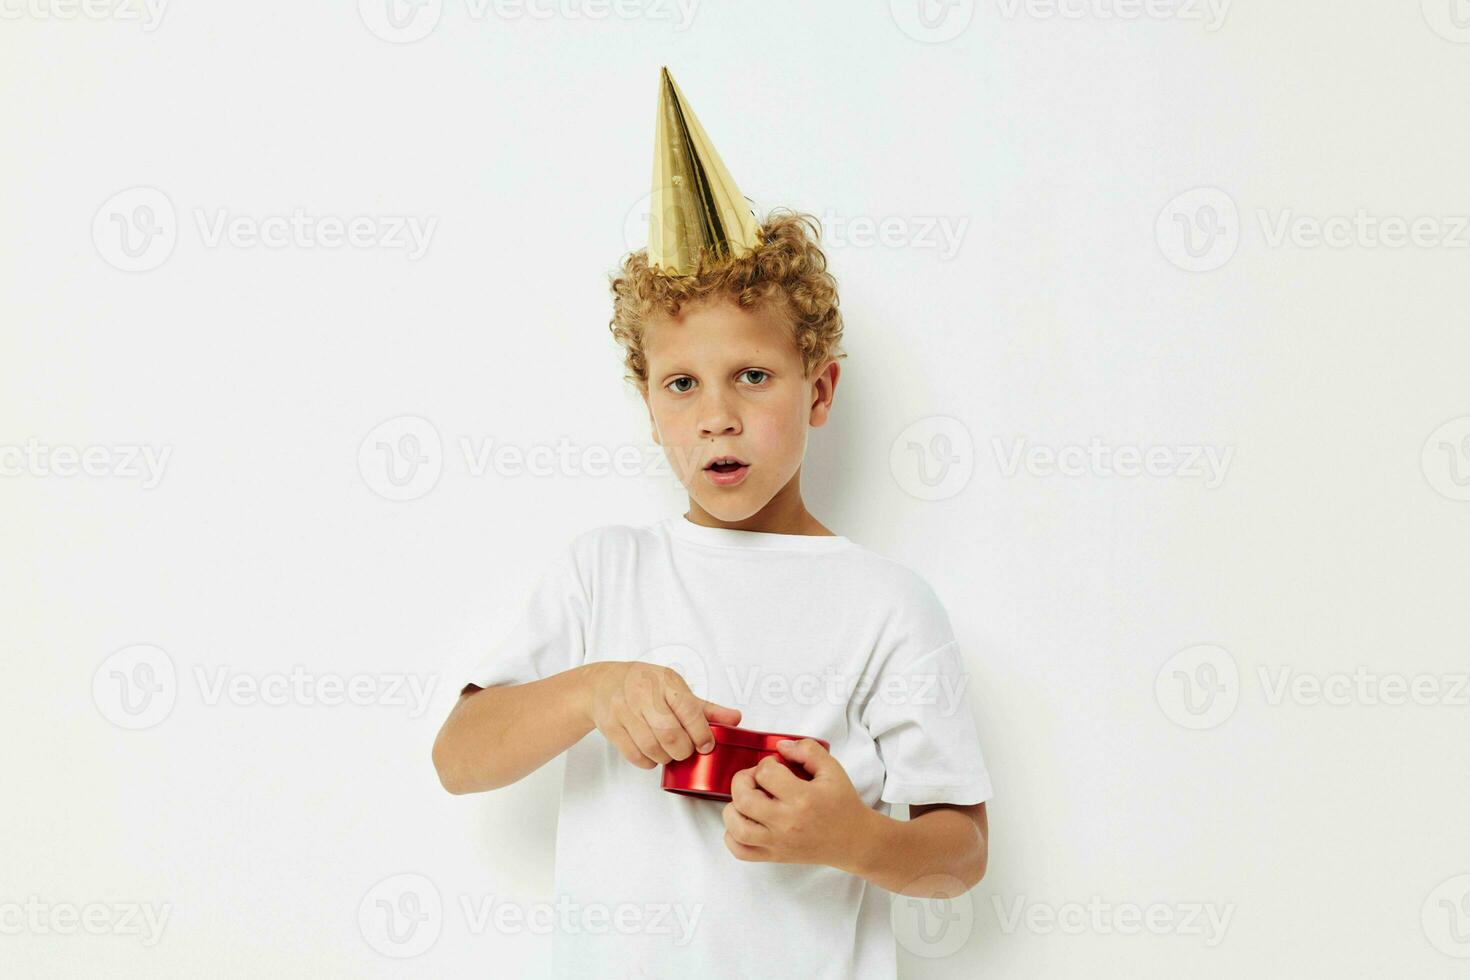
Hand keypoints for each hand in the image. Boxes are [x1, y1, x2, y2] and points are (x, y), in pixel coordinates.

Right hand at [582, 661, 741, 769]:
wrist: (603, 683)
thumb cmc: (644, 685)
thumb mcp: (674, 688)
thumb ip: (705, 708)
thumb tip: (735, 719)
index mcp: (665, 682)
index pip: (689, 711)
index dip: (702, 734)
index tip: (706, 745)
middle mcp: (643, 694)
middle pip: (671, 735)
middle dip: (684, 751)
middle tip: (687, 751)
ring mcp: (624, 710)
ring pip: (653, 749)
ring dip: (667, 758)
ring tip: (670, 752)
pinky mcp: (611, 727)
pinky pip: (636, 756)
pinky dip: (649, 762)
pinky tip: (652, 753)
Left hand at [722, 738, 870, 867]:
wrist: (853, 841)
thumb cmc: (842, 804)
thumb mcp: (832, 769)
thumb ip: (807, 750)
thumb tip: (780, 746)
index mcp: (802, 798)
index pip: (765, 773)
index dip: (766, 763)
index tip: (775, 766)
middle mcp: (786, 822)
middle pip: (743, 799)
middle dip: (742, 781)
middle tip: (755, 778)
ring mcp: (778, 842)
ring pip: (737, 827)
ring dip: (734, 808)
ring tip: (748, 800)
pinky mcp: (774, 855)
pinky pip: (740, 851)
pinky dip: (732, 836)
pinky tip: (744, 822)